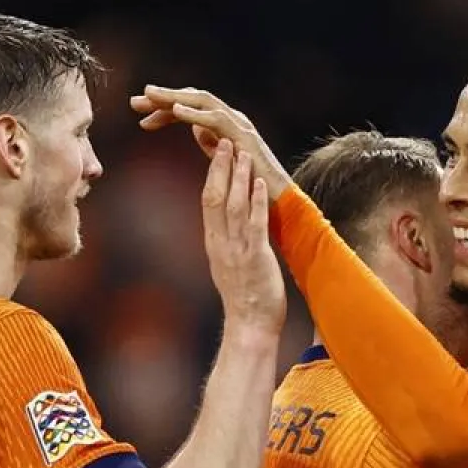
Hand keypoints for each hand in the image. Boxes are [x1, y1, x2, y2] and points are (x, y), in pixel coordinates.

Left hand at [131, 86, 293, 198]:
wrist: (279, 202)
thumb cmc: (253, 188)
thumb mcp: (226, 163)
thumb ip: (212, 145)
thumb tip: (197, 131)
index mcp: (224, 127)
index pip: (191, 110)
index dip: (165, 111)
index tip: (141, 119)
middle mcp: (232, 119)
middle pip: (193, 99)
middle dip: (163, 98)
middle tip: (134, 101)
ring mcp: (239, 124)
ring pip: (203, 101)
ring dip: (174, 98)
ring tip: (149, 96)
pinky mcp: (244, 136)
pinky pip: (216, 119)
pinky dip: (195, 113)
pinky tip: (176, 111)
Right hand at [201, 140, 284, 336]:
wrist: (249, 326)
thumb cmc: (244, 299)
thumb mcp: (229, 265)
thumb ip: (227, 242)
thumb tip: (228, 225)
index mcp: (214, 243)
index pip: (208, 201)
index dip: (212, 174)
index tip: (216, 152)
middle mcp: (221, 243)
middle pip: (215, 197)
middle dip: (221, 167)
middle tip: (226, 141)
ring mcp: (236, 250)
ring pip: (233, 206)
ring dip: (239, 177)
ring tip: (244, 153)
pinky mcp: (255, 258)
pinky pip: (254, 224)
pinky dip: (256, 201)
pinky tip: (260, 183)